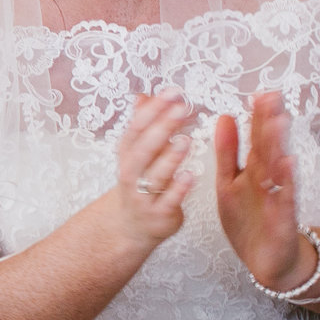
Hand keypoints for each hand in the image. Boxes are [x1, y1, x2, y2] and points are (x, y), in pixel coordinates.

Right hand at [111, 90, 195, 246]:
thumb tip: (142, 96)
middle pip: (143, 149)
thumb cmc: (139, 184)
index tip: (171, 92)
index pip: (136, 127)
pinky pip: (168, 201)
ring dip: (169, 158)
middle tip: (180, 108)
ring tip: (186, 140)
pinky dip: (178, 189)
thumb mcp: (135, 154)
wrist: (130, 226)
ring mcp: (143, 195)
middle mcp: (132, 173)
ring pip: (154, 175)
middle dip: (161, 127)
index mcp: (128, 154)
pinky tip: (192, 175)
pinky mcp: (159, 214)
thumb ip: (142, 126)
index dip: (152, 109)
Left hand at [218, 90, 309, 291]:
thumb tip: (226, 116)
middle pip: (269, 147)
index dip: (257, 117)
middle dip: (270, 122)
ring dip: (278, 145)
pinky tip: (288, 163)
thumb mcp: (230, 183)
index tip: (259, 93)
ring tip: (279, 121)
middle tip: (272, 96)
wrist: (268, 261)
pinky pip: (283, 198)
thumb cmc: (250, 220)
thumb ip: (228, 152)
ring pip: (277, 168)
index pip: (257, 138)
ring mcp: (276, 198)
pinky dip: (285, 181)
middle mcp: (268, 181)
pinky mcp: (281, 219)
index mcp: (253, 170)